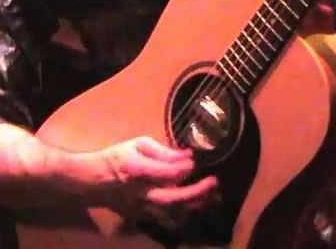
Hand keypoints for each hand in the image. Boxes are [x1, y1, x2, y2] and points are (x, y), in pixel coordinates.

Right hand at [87, 136, 218, 228]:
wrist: (91, 182)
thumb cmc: (117, 157)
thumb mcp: (139, 144)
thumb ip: (164, 151)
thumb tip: (188, 155)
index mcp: (137, 171)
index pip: (167, 174)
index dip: (184, 168)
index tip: (195, 160)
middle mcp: (140, 194)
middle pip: (172, 200)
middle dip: (197, 192)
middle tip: (214, 182)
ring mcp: (141, 210)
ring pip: (172, 215)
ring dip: (194, 207)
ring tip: (213, 197)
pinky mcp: (141, 218)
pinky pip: (167, 221)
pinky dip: (184, 215)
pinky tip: (198, 206)